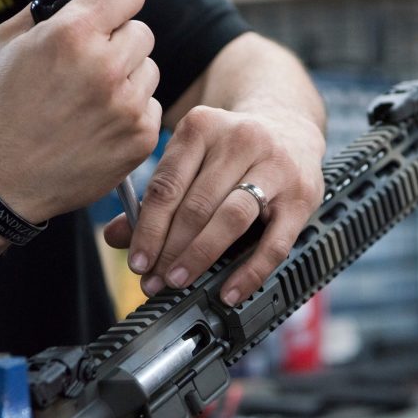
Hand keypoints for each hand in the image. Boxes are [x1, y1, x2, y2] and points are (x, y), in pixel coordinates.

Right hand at [0, 0, 160, 223]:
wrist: (3, 177)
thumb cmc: (3, 104)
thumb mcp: (12, 41)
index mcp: (72, 34)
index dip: (116, 2)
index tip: (106, 16)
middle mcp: (105, 67)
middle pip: (142, 32)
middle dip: (118, 43)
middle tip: (87, 68)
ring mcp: (126, 106)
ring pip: (149, 70)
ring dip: (128, 78)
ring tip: (90, 100)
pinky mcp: (139, 138)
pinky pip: (152, 105)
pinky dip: (131, 112)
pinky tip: (99, 125)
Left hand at [105, 105, 324, 305]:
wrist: (290, 130)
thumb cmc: (231, 152)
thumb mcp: (192, 160)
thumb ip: (157, 198)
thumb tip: (115, 236)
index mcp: (203, 126)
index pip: (167, 185)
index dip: (148, 229)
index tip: (138, 262)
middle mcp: (241, 139)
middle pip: (196, 205)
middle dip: (170, 249)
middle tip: (154, 280)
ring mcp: (275, 167)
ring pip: (231, 219)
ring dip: (200, 256)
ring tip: (179, 281)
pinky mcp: (302, 196)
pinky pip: (273, 244)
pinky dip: (248, 273)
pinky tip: (228, 291)